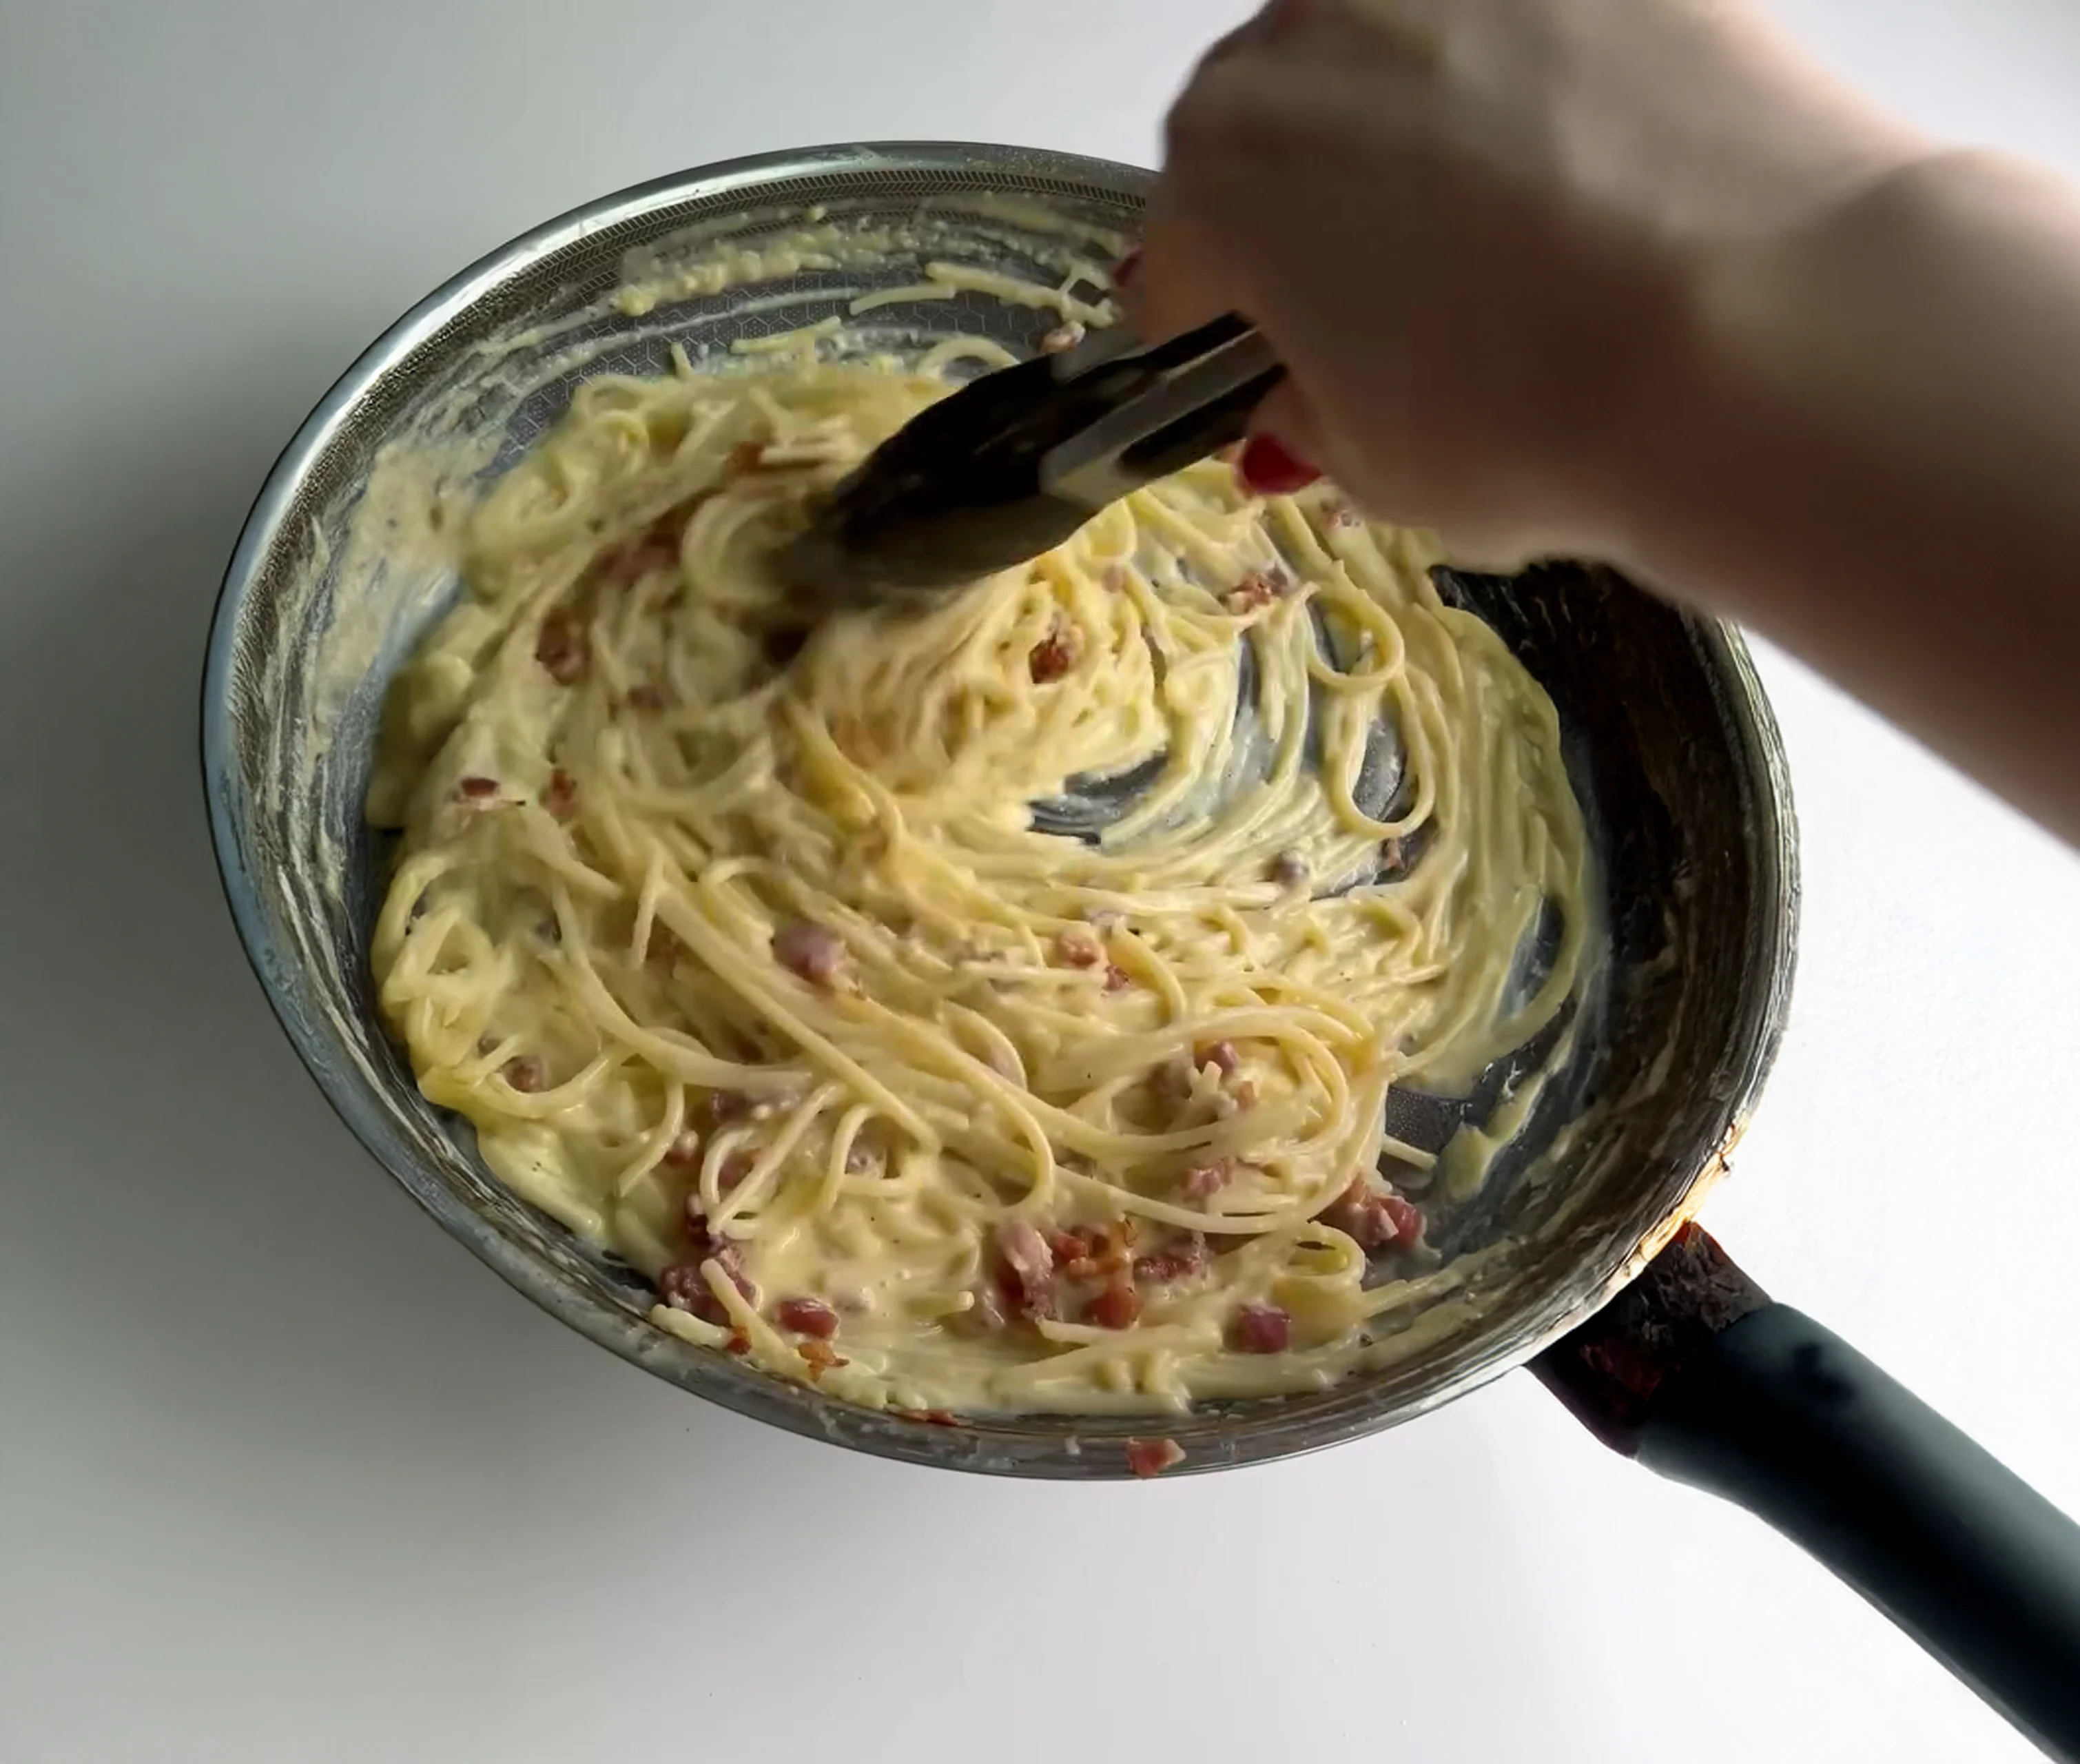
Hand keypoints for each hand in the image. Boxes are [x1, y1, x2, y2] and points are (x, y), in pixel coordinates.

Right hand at [1138, 0, 1925, 564]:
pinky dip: (1549, 95)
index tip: (1272, 365)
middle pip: (1277, 128)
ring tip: (1519, 240)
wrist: (1768, 339)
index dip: (1221, 328)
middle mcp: (1318, 30)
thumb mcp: (1376, 473)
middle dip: (1313, 213)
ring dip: (1424, 136)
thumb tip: (1303, 395)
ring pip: (1401, 61)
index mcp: (1223, 167)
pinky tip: (1612, 180)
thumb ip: (1309, 418)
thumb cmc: (1536, 422)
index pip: (1178, 255)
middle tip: (1402, 308)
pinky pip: (1536, 33)